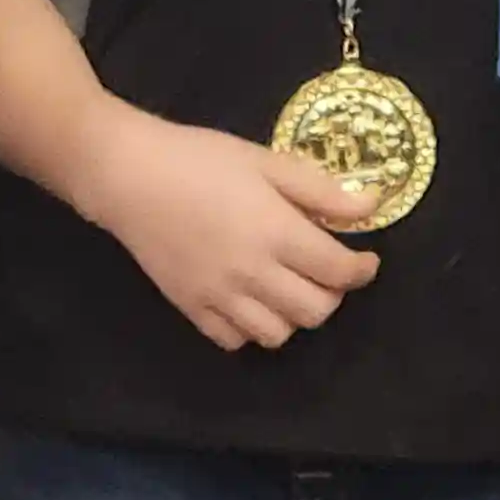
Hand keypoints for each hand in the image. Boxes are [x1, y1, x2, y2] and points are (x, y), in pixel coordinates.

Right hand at [79, 114, 382, 353]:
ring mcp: (219, 296)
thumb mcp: (266, 161)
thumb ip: (320, 190)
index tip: (366, 259)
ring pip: (277, 334)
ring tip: (287, 287)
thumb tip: (371, 206)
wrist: (129, 174)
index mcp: (276, 232)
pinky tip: (249, 300)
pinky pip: (234, 340)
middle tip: (325, 270)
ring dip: (293, 315)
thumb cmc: (200, 158)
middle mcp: (252, 273)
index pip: (339, 272)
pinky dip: (250, 328)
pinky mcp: (191, 308)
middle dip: (333, 294)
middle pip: (315, 312)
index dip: (363, 270)